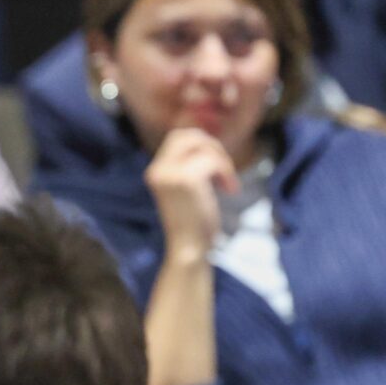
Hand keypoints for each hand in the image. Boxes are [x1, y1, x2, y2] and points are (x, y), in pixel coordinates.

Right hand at [144, 127, 239, 259]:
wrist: (190, 250)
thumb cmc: (193, 224)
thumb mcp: (186, 189)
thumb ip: (188, 166)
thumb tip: (207, 141)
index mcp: (155, 172)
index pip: (177, 138)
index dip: (200, 144)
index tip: (215, 166)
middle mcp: (158, 170)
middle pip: (186, 135)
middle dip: (211, 146)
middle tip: (223, 168)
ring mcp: (169, 173)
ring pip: (202, 145)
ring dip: (222, 160)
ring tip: (228, 183)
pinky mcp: (186, 179)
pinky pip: (212, 160)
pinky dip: (226, 171)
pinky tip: (230, 189)